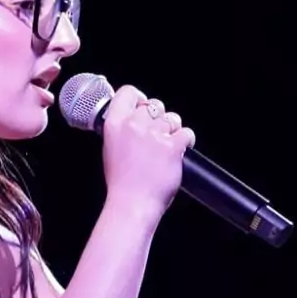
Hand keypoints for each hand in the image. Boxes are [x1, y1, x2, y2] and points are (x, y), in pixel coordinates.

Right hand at [100, 85, 195, 222]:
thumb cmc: (121, 183)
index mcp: (114, 125)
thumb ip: (121, 129)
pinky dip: (186, 142)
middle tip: (157, 135)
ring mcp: (154, 135)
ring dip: (172, 130)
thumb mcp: (110, 149)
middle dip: (159, 118)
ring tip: (166, 148)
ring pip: (172, 118)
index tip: (143, 105)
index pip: (128, 92)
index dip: (139, 98)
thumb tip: (134, 117)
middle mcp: (133, 126)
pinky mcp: (172, 146)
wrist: (132, 205)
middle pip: (154, 104)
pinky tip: (178, 152)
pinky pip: (186, 132)